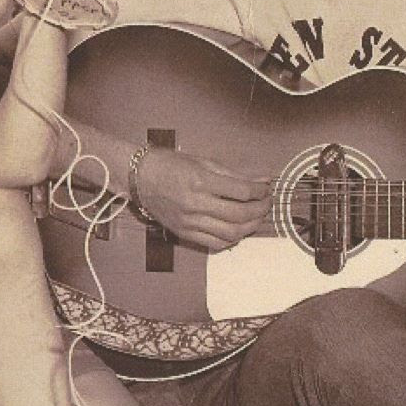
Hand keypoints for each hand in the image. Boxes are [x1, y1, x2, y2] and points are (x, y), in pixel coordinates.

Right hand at [134, 145, 273, 250]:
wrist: (138, 177)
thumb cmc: (170, 165)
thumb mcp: (203, 162)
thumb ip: (235, 174)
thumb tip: (263, 180)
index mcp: (201, 181)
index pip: (242, 191)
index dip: (260, 191)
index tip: (266, 189)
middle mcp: (195, 204)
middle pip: (240, 214)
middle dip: (260, 210)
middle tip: (266, 203)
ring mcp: (189, 222)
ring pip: (231, 233)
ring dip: (250, 227)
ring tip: (256, 217)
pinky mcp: (184, 233)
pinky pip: (215, 244)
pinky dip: (232, 239)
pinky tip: (238, 230)